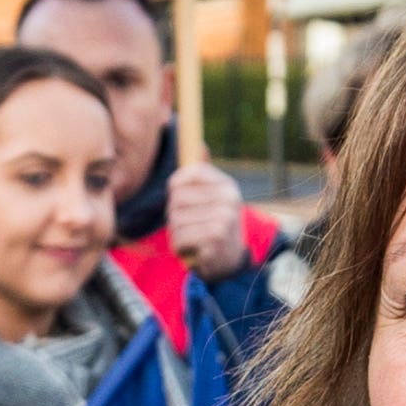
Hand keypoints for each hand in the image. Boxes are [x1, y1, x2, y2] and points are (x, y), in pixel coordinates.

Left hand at [167, 155, 251, 279]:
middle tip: (189, 225)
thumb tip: (199, 143)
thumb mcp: (214, 198)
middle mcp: (228, 198)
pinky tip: (193, 249)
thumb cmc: (215, 225)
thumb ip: (203, 175)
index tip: (177, 197)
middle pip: (177, 199)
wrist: (230, 262)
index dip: (175, 186)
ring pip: (176, 220)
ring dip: (177, 234)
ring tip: (192, 238)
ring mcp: (223, 218)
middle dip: (174, 216)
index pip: (189, 173)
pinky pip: (180, 238)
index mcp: (226, 185)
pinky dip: (180, 247)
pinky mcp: (215, 238)